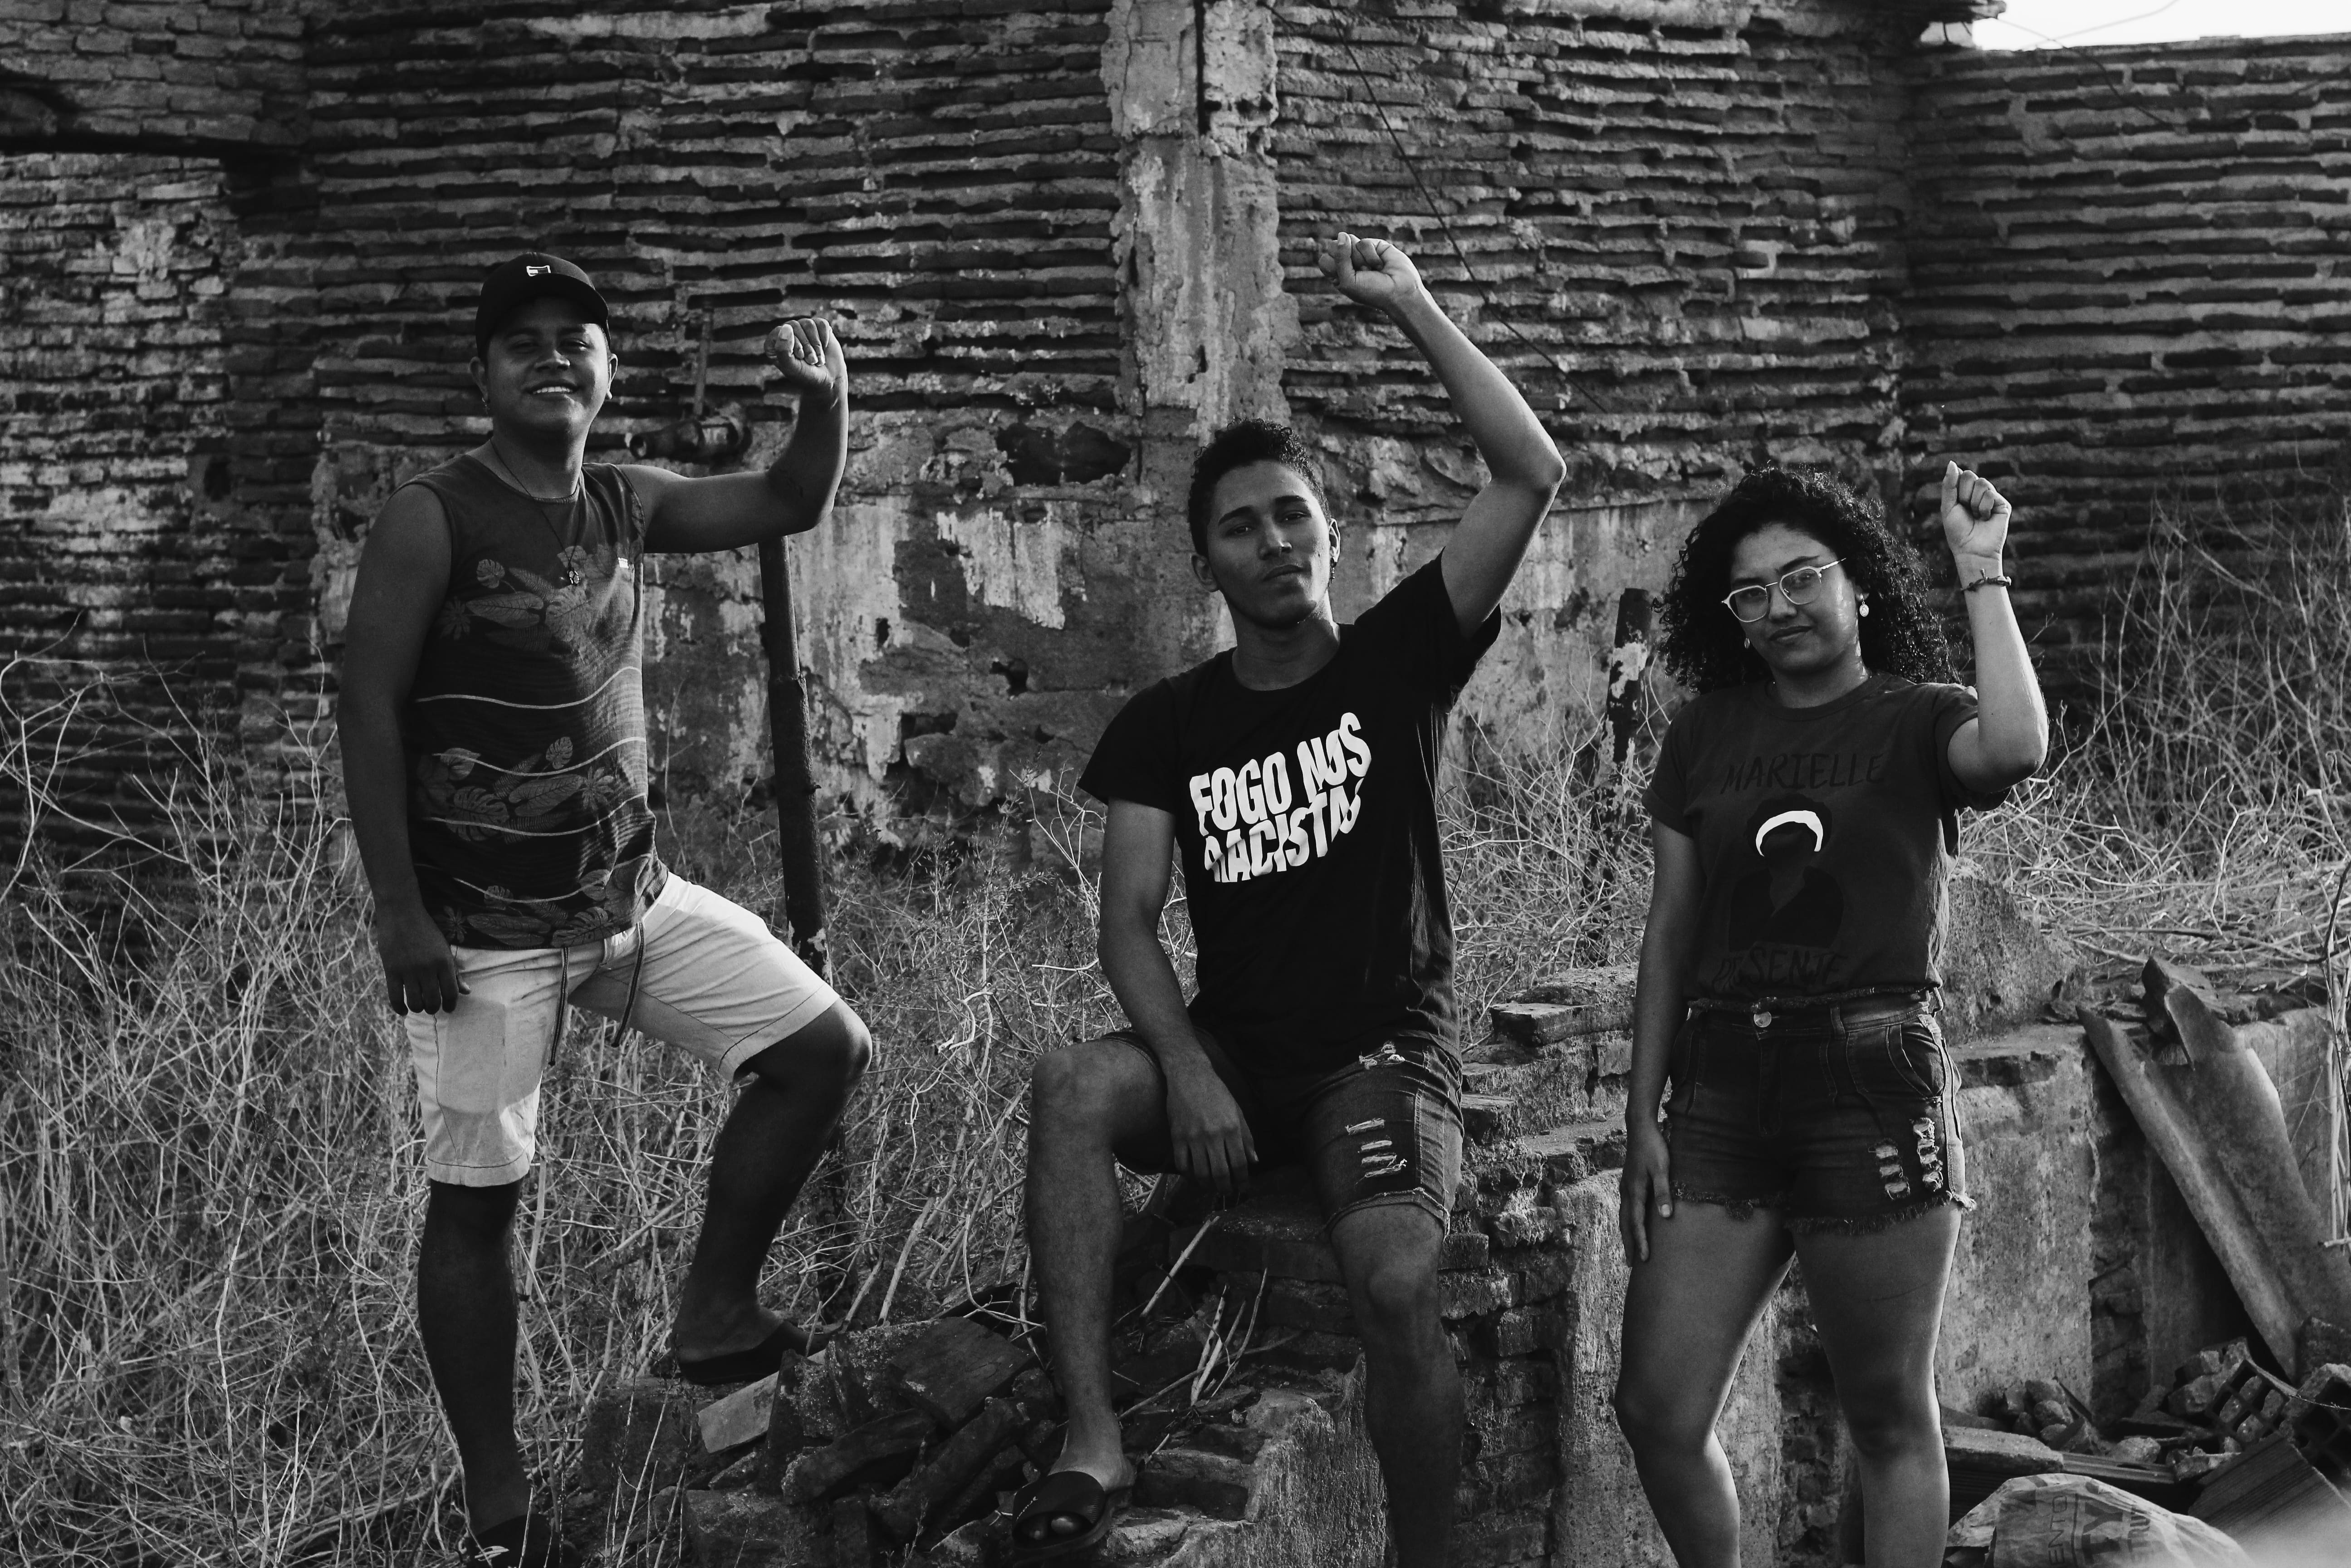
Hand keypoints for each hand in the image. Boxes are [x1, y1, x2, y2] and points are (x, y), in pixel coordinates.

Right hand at [374, 903, 466, 1014]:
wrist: (401, 912)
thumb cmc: (426, 931)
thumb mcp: (444, 949)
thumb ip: (455, 972)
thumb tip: (467, 992)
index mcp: (444, 962)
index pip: (451, 992)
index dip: (451, 1004)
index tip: (449, 1009)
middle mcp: (427, 968)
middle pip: (433, 1001)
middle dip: (434, 1008)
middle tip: (433, 1007)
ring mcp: (408, 970)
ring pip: (415, 1002)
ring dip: (418, 1008)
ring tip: (419, 1006)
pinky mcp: (391, 970)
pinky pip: (395, 998)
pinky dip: (400, 1008)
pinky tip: (404, 1010)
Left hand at [764, 316, 844, 404]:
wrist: (829, 381)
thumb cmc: (807, 375)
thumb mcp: (791, 367)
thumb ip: (783, 349)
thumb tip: (786, 327)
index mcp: (774, 344)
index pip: (780, 331)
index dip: (793, 344)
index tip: (800, 357)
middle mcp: (788, 334)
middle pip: (794, 325)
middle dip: (806, 346)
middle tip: (811, 361)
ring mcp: (803, 329)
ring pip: (808, 324)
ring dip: (816, 345)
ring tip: (817, 358)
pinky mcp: (818, 328)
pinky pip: (821, 324)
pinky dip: (825, 338)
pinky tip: (824, 348)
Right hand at [1162, 1048, 1255, 1197]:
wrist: (1189, 1075)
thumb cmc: (1217, 1092)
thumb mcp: (1237, 1112)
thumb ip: (1247, 1137)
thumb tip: (1255, 1161)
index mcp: (1232, 1128)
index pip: (1239, 1163)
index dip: (1242, 1179)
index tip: (1242, 1186)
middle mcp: (1213, 1135)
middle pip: (1221, 1173)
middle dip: (1225, 1188)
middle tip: (1226, 1191)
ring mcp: (1193, 1136)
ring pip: (1201, 1173)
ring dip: (1207, 1185)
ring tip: (1211, 1186)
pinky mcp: (1177, 1136)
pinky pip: (1182, 1164)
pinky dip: (1188, 1175)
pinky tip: (1193, 1175)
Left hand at [1317, 232, 1427, 313]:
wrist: (1400, 292)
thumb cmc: (1372, 292)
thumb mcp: (1348, 280)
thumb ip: (1340, 258)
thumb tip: (1341, 234)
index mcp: (1338, 274)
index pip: (1325, 260)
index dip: (1334, 266)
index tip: (1347, 278)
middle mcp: (1348, 262)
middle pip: (1334, 247)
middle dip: (1348, 260)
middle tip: (1361, 273)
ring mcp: (1361, 253)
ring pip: (1349, 241)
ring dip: (1361, 259)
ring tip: (1372, 270)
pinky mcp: (1374, 246)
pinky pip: (1364, 242)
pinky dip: (1372, 256)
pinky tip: (1380, 265)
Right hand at [1618, 1120, 1671, 1264]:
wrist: (1640, 1127)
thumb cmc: (1654, 1147)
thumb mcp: (1663, 1168)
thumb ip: (1663, 1192)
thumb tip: (1665, 1216)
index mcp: (1634, 1191)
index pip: (1637, 1223)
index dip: (1641, 1242)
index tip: (1645, 1259)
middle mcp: (1626, 1191)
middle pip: (1625, 1223)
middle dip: (1629, 1244)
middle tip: (1631, 1264)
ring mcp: (1625, 1186)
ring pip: (1623, 1216)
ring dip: (1626, 1234)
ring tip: (1630, 1250)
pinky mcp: (1628, 1182)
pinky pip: (1626, 1208)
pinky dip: (1627, 1221)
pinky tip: (1632, 1224)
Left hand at [1938, 460, 2010, 567]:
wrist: (1971, 550)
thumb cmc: (1958, 531)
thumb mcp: (1948, 506)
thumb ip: (1949, 485)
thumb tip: (1952, 462)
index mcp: (1965, 492)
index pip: (1961, 474)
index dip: (1956, 488)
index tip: (1957, 504)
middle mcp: (1979, 493)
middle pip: (1970, 475)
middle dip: (1964, 494)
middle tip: (1967, 510)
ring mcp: (1992, 498)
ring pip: (1982, 483)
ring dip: (1974, 502)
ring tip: (1976, 516)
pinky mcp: (2003, 504)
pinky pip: (1991, 494)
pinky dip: (1984, 507)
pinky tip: (1985, 518)